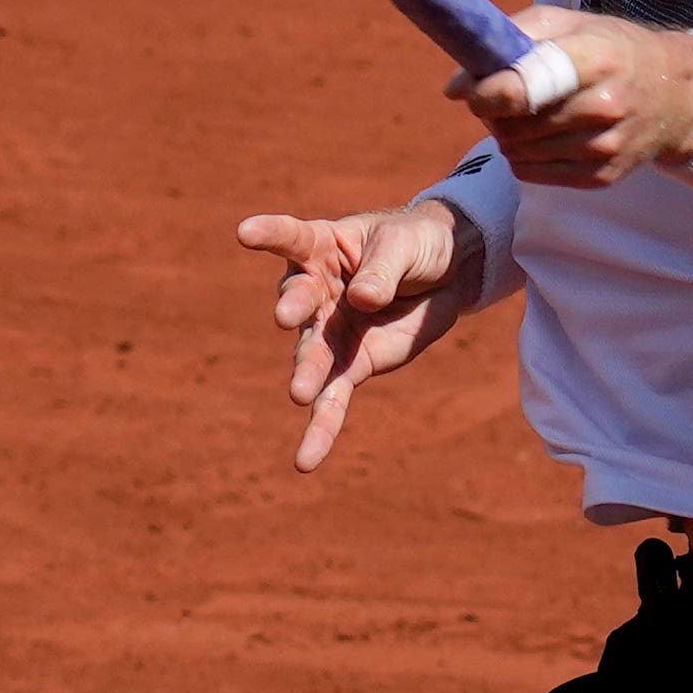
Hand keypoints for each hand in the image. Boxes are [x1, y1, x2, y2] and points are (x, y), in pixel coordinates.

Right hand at [234, 203, 478, 471]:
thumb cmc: (416, 245)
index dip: (269, 234)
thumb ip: (382, 270)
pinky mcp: (352, 365)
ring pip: (312, 355)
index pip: (292, 237)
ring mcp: (330, 331)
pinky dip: (322, 429)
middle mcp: (316, 290)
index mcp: (323, 246)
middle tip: (286, 316)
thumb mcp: (405, 246)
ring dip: (306, 373)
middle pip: (300, 300)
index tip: (244, 232)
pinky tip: (306, 460)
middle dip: (294, 307)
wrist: (447, 272)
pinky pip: (332, 400)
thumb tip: (363, 300)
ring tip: (300, 392)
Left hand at [451, 5, 692, 186]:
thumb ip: (507, 41)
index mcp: (594, 59)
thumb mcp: (567, 23)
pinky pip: (531, 173)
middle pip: (513, 125)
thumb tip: (455, 87)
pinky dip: (524, 156)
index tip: (473, 88)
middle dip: (495, 111)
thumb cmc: (612, 49)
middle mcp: (604, 106)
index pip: (522, 88)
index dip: (485, 92)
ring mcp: (605, 147)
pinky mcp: (602, 177)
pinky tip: (543, 135)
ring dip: (507, 134)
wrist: (676, 94)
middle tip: (506, 96)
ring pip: (517, 151)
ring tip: (530, 113)